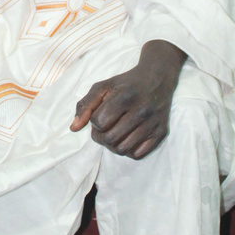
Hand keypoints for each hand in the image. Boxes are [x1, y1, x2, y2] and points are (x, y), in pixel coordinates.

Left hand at [70, 40, 185, 159]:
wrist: (157, 79)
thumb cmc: (126, 84)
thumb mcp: (102, 87)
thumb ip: (85, 105)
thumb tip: (74, 128)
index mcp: (124, 97)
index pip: (99, 122)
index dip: (95, 121)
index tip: (100, 115)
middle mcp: (141, 111)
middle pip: (110, 139)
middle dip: (101, 136)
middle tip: (105, 127)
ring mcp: (153, 123)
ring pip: (122, 149)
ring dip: (113, 145)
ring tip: (114, 133)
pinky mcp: (161, 133)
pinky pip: (137, 155)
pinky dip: (128, 150)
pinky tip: (128, 138)